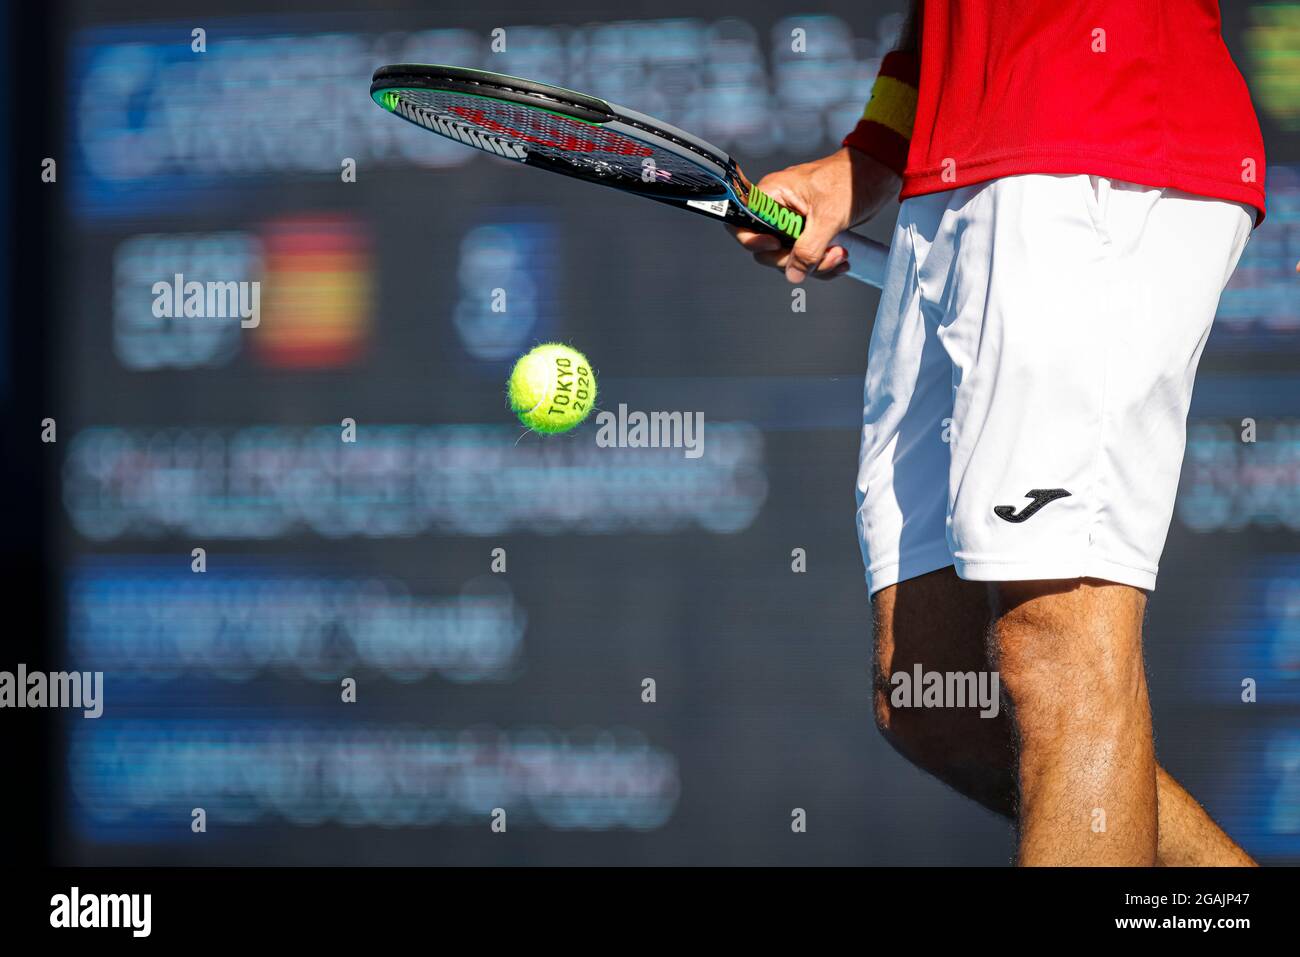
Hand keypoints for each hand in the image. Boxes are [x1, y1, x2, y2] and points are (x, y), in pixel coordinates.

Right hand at [729, 147, 900, 282]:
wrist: (880, 173)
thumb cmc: (851, 180)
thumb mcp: (828, 217)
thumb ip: (808, 248)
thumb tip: (793, 275)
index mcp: (773, 194)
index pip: (741, 222)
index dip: (751, 240)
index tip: (775, 245)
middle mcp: (778, 209)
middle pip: (766, 250)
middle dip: (795, 260)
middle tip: (823, 256)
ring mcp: (794, 222)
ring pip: (789, 258)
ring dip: (815, 265)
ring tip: (841, 255)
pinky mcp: (810, 232)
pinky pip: (806, 258)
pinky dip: (823, 264)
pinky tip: (842, 260)